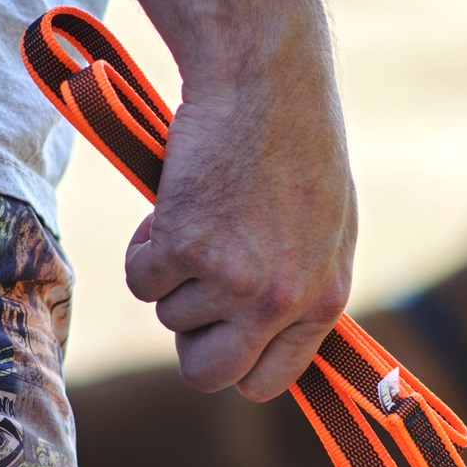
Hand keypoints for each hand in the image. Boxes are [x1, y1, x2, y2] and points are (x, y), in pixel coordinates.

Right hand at [118, 0, 356, 402]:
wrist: (265, 84)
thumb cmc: (297, 150)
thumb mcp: (326, 234)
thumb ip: (300, 293)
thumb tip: (268, 342)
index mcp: (324, 302)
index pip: (268, 382)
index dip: (235, 366)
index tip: (220, 342)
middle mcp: (282, 302)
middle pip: (208, 375)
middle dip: (189, 344)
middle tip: (191, 295)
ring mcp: (234, 281)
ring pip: (169, 318)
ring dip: (172, 275)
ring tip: (201, 219)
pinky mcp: (187, 248)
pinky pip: (141, 280)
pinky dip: (144, 247)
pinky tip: (177, 206)